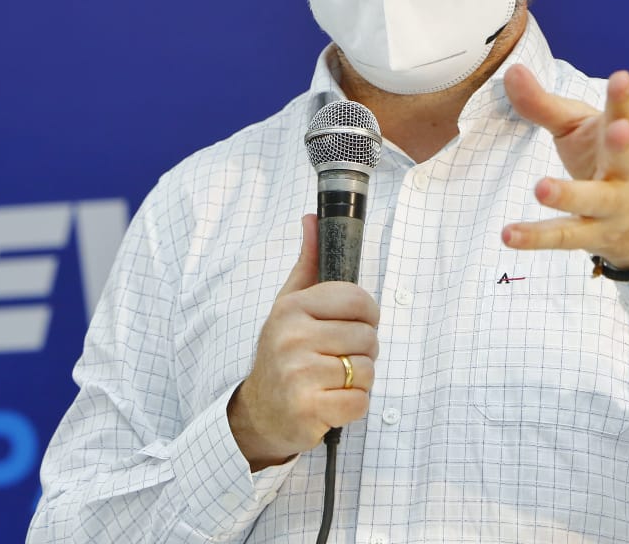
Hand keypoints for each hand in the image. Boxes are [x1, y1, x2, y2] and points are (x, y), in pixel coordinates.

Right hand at [227, 214, 379, 470]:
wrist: (260, 411)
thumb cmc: (283, 352)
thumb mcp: (289, 304)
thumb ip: (307, 262)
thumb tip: (312, 218)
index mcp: (292, 308)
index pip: (359, 300)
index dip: (367, 314)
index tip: (353, 324)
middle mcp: (292, 338)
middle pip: (368, 337)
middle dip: (362, 350)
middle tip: (337, 357)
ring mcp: (298, 375)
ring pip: (366, 370)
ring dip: (357, 379)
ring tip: (332, 379)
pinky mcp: (308, 409)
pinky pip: (359, 401)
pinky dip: (353, 404)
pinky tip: (331, 400)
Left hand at [501, 65, 628, 268]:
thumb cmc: (602, 157)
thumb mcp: (577, 126)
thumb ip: (543, 103)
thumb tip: (511, 71)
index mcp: (625, 134)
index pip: (627, 112)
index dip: (624, 97)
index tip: (622, 78)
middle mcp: (627, 170)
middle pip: (627, 156)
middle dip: (622, 143)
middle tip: (619, 128)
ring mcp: (614, 206)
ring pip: (594, 201)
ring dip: (570, 195)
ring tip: (542, 188)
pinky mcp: (595, 234)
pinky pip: (565, 236)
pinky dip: (536, 237)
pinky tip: (509, 234)